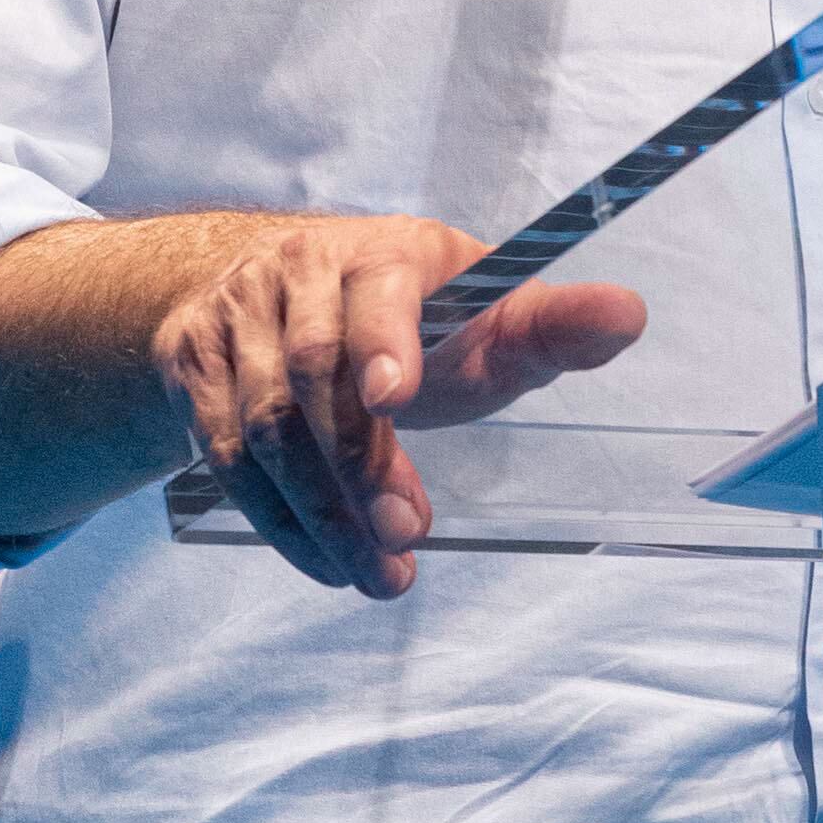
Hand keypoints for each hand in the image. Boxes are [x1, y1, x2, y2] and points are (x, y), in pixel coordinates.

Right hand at [151, 215, 644, 597]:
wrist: (277, 294)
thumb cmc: (409, 312)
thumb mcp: (483, 314)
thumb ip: (550, 325)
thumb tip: (627, 316)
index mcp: (381, 251)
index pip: (377, 286)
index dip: (383, 340)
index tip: (397, 397)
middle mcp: (296, 274)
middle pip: (312, 374)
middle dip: (360, 465)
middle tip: (409, 534)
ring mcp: (236, 322)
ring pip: (264, 427)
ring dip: (322, 512)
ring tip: (380, 571)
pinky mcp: (194, 371)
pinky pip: (229, 460)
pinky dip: (281, 523)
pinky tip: (331, 562)